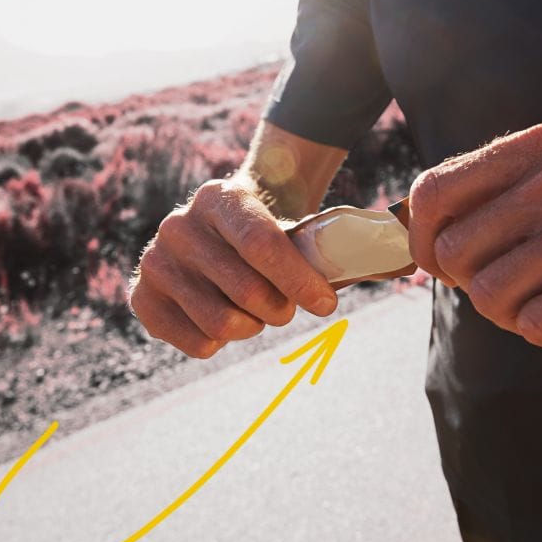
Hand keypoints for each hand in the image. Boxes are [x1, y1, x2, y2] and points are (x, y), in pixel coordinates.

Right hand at [129, 179, 338, 357]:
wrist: (217, 228)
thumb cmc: (267, 231)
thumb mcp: (291, 225)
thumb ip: (330, 248)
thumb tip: (398, 269)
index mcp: (220, 198)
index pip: (262, 244)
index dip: (298, 280)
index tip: (327, 304)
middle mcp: (178, 226)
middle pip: (246, 291)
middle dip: (280, 309)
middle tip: (286, 308)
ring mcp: (155, 261)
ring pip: (222, 322)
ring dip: (252, 327)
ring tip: (257, 315)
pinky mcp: (143, 297)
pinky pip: (198, 343)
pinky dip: (222, 343)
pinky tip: (226, 319)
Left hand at [406, 124, 541, 348]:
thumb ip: (495, 198)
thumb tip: (409, 236)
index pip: (432, 192)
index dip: (425, 241)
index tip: (447, 265)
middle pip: (456, 253)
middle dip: (476, 287)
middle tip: (524, 289)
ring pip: (493, 296)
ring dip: (518, 315)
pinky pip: (541, 327)